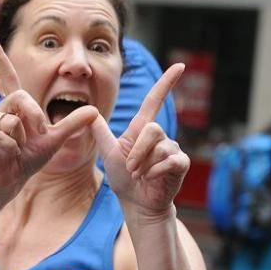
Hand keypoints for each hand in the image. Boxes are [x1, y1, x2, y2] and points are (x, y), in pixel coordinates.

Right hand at [0, 37, 98, 198]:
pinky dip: (10, 147)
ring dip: (21, 140)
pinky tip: (7, 154)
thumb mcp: (55, 140)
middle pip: (21, 97)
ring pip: (12, 121)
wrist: (11, 180)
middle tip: (36, 135)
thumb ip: (73, 124)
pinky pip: (0, 135)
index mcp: (17, 107)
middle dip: (35, 118)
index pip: (8, 77)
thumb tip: (95, 110)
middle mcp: (0, 110)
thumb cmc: (29, 158)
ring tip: (16, 150)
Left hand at [90, 64, 188, 217]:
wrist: (137, 203)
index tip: (179, 66)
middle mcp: (160, 136)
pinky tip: (151, 180)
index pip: (155, 100)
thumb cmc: (124, 179)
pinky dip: (154, 173)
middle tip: (131, 169)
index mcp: (143, 129)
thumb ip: (101, 132)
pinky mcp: (181, 163)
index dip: (166, 83)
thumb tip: (89, 112)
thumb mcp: (109, 153)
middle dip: (137, 152)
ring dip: (144, 166)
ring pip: (158, 148)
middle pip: (152, 129)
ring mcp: (173, 149)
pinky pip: (168, 161)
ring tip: (141, 176)